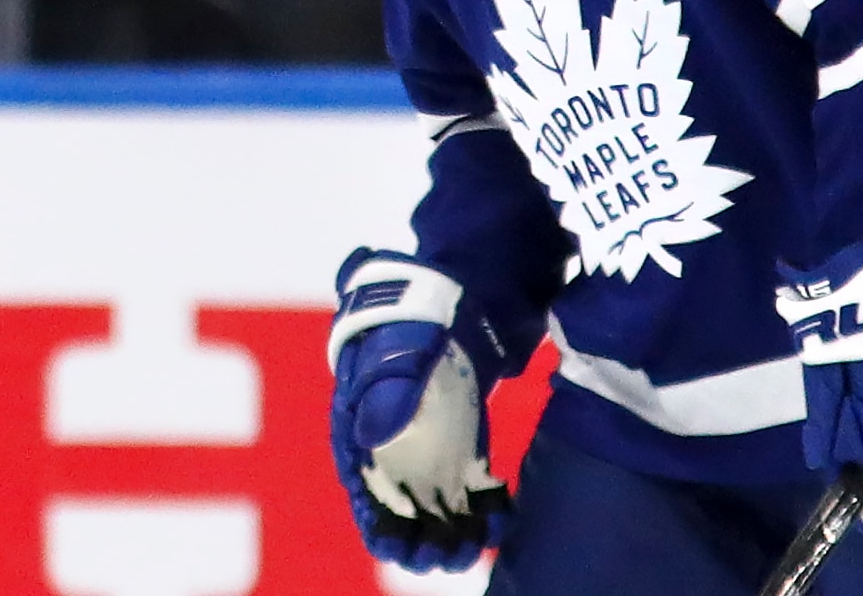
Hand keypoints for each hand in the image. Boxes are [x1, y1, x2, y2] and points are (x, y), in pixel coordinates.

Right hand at [328, 249, 510, 570]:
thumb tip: (374, 434)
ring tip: (469, 552)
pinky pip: (473, 495)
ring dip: (451, 537)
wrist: (456, 306)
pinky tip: (500, 521)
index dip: (375, 523)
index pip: (362, 491)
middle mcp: (393, 459)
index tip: (392, 543)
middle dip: (417, 543)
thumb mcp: (399, 348)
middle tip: (438, 557)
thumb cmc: (414, 324)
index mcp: (361, 434)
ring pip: (437, 513)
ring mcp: (430, 460)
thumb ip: (389, 387)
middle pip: (401, 514)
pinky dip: (485, 512)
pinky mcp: (463, 456)